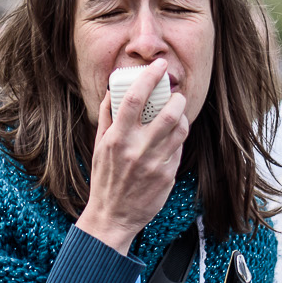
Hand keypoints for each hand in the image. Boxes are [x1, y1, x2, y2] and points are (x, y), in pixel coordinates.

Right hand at [78, 60, 189, 253]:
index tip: (159, 65)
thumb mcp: (98, 146)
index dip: (150, 77)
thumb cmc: (104, 179)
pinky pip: (178, 149)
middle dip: (177, 97)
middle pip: (166, 112)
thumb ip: (106, 117)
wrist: (112, 217)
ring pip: (179, 130)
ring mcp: (154, 163)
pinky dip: (178, 139)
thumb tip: (111, 90)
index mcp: (116, 138)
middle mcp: (136, 149)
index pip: (135, 99)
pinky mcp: (166, 176)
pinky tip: (172, 137)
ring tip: (178, 113)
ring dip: (183, 116)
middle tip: (176, 93)